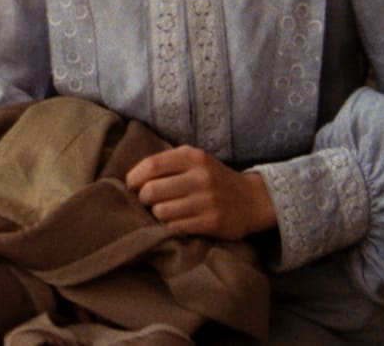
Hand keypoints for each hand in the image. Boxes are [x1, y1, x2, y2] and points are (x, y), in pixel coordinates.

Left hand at [125, 144, 276, 240]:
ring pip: (160, 212)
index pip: (151, 165)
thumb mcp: (195, 161)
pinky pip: (176, 227)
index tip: (132, 186)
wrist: (253, 200)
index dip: (134, 178)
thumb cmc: (213, 179)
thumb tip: (130, 179)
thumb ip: (167, 164)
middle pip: (151, 191)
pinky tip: (178, 222)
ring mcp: (207, 200)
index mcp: (193, 156)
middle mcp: (200, 176)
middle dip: (144, 199)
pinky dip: (171, 226)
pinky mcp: (212, 222)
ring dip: (157, 215)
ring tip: (166, 212)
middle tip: (150, 202)